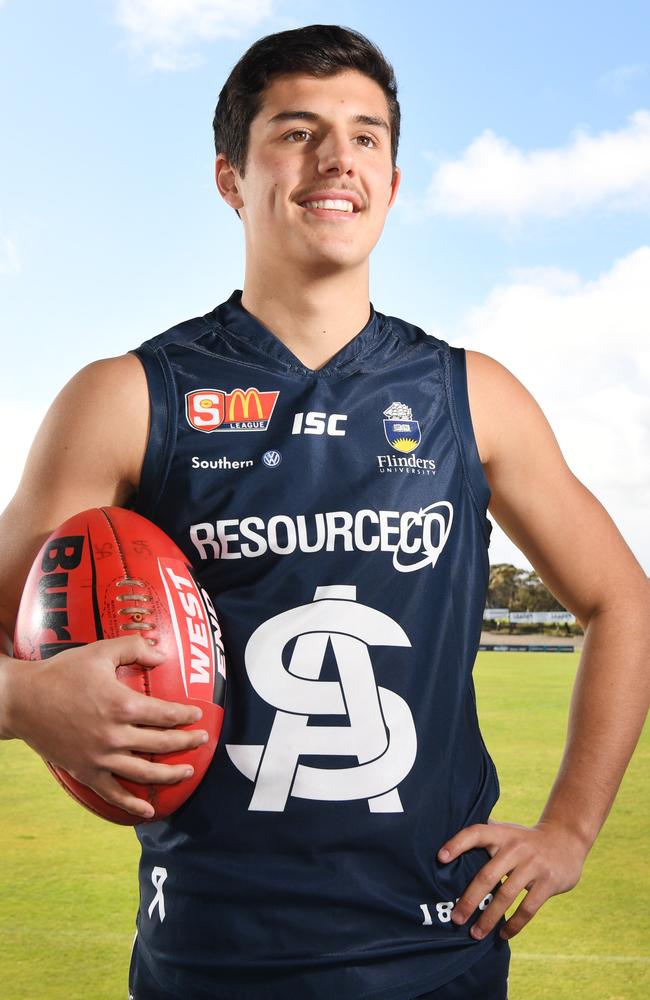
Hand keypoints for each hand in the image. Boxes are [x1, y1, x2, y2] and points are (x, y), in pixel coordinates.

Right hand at [6, 636, 207, 819]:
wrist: (22, 700)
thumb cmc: (62, 673)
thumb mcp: (100, 651)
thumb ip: (134, 647)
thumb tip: (162, 654)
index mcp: (123, 705)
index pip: (166, 714)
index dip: (186, 715)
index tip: (197, 715)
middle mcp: (115, 735)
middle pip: (162, 743)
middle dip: (186, 742)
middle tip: (201, 740)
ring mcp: (100, 757)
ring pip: (144, 772)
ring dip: (170, 774)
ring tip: (187, 771)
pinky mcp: (85, 771)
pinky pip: (113, 794)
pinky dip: (132, 805)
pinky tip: (149, 811)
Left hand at [437, 819, 587, 939]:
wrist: (566, 839)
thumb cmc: (525, 839)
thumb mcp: (507, 830)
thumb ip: (485, 834)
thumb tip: (448, 844)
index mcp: (501, 833)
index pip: (476, 833)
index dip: (457, 844)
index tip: (440, 858)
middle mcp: (515, 848)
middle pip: (487, 875)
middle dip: (469, 899)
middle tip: (456, 918)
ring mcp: (533, 865)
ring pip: (506, 896)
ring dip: (489, 918)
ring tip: (475, 934)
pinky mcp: (548, 882)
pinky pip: (527, 908)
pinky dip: (514, 924)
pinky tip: (502, 934)